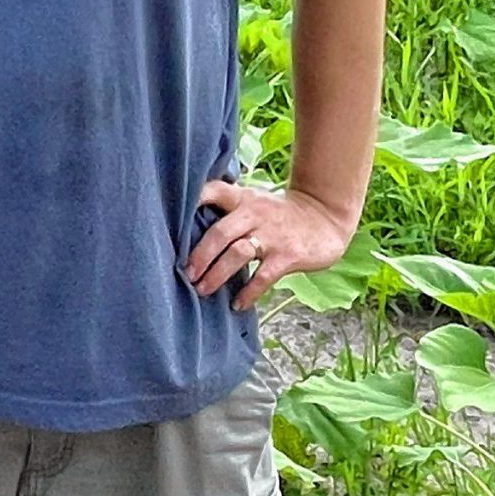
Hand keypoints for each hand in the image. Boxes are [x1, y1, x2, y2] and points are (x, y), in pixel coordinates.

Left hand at [184, 180, 355, 311]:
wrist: (325, 218)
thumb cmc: (278, 214)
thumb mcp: (253, 201)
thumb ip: (227, 210)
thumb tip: (186, 228)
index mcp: (242, 199)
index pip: (213, 191)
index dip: (192, 200)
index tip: (169, 218)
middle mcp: (254, 214)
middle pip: (220, 232)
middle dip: (199, 255)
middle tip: (185, 273)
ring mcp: (271, 235)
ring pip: (238, 254)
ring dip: (217, 274)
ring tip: (202, 290)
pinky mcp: (288, 255)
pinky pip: (263, 276)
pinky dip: (248, 292)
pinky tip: (237, 304)